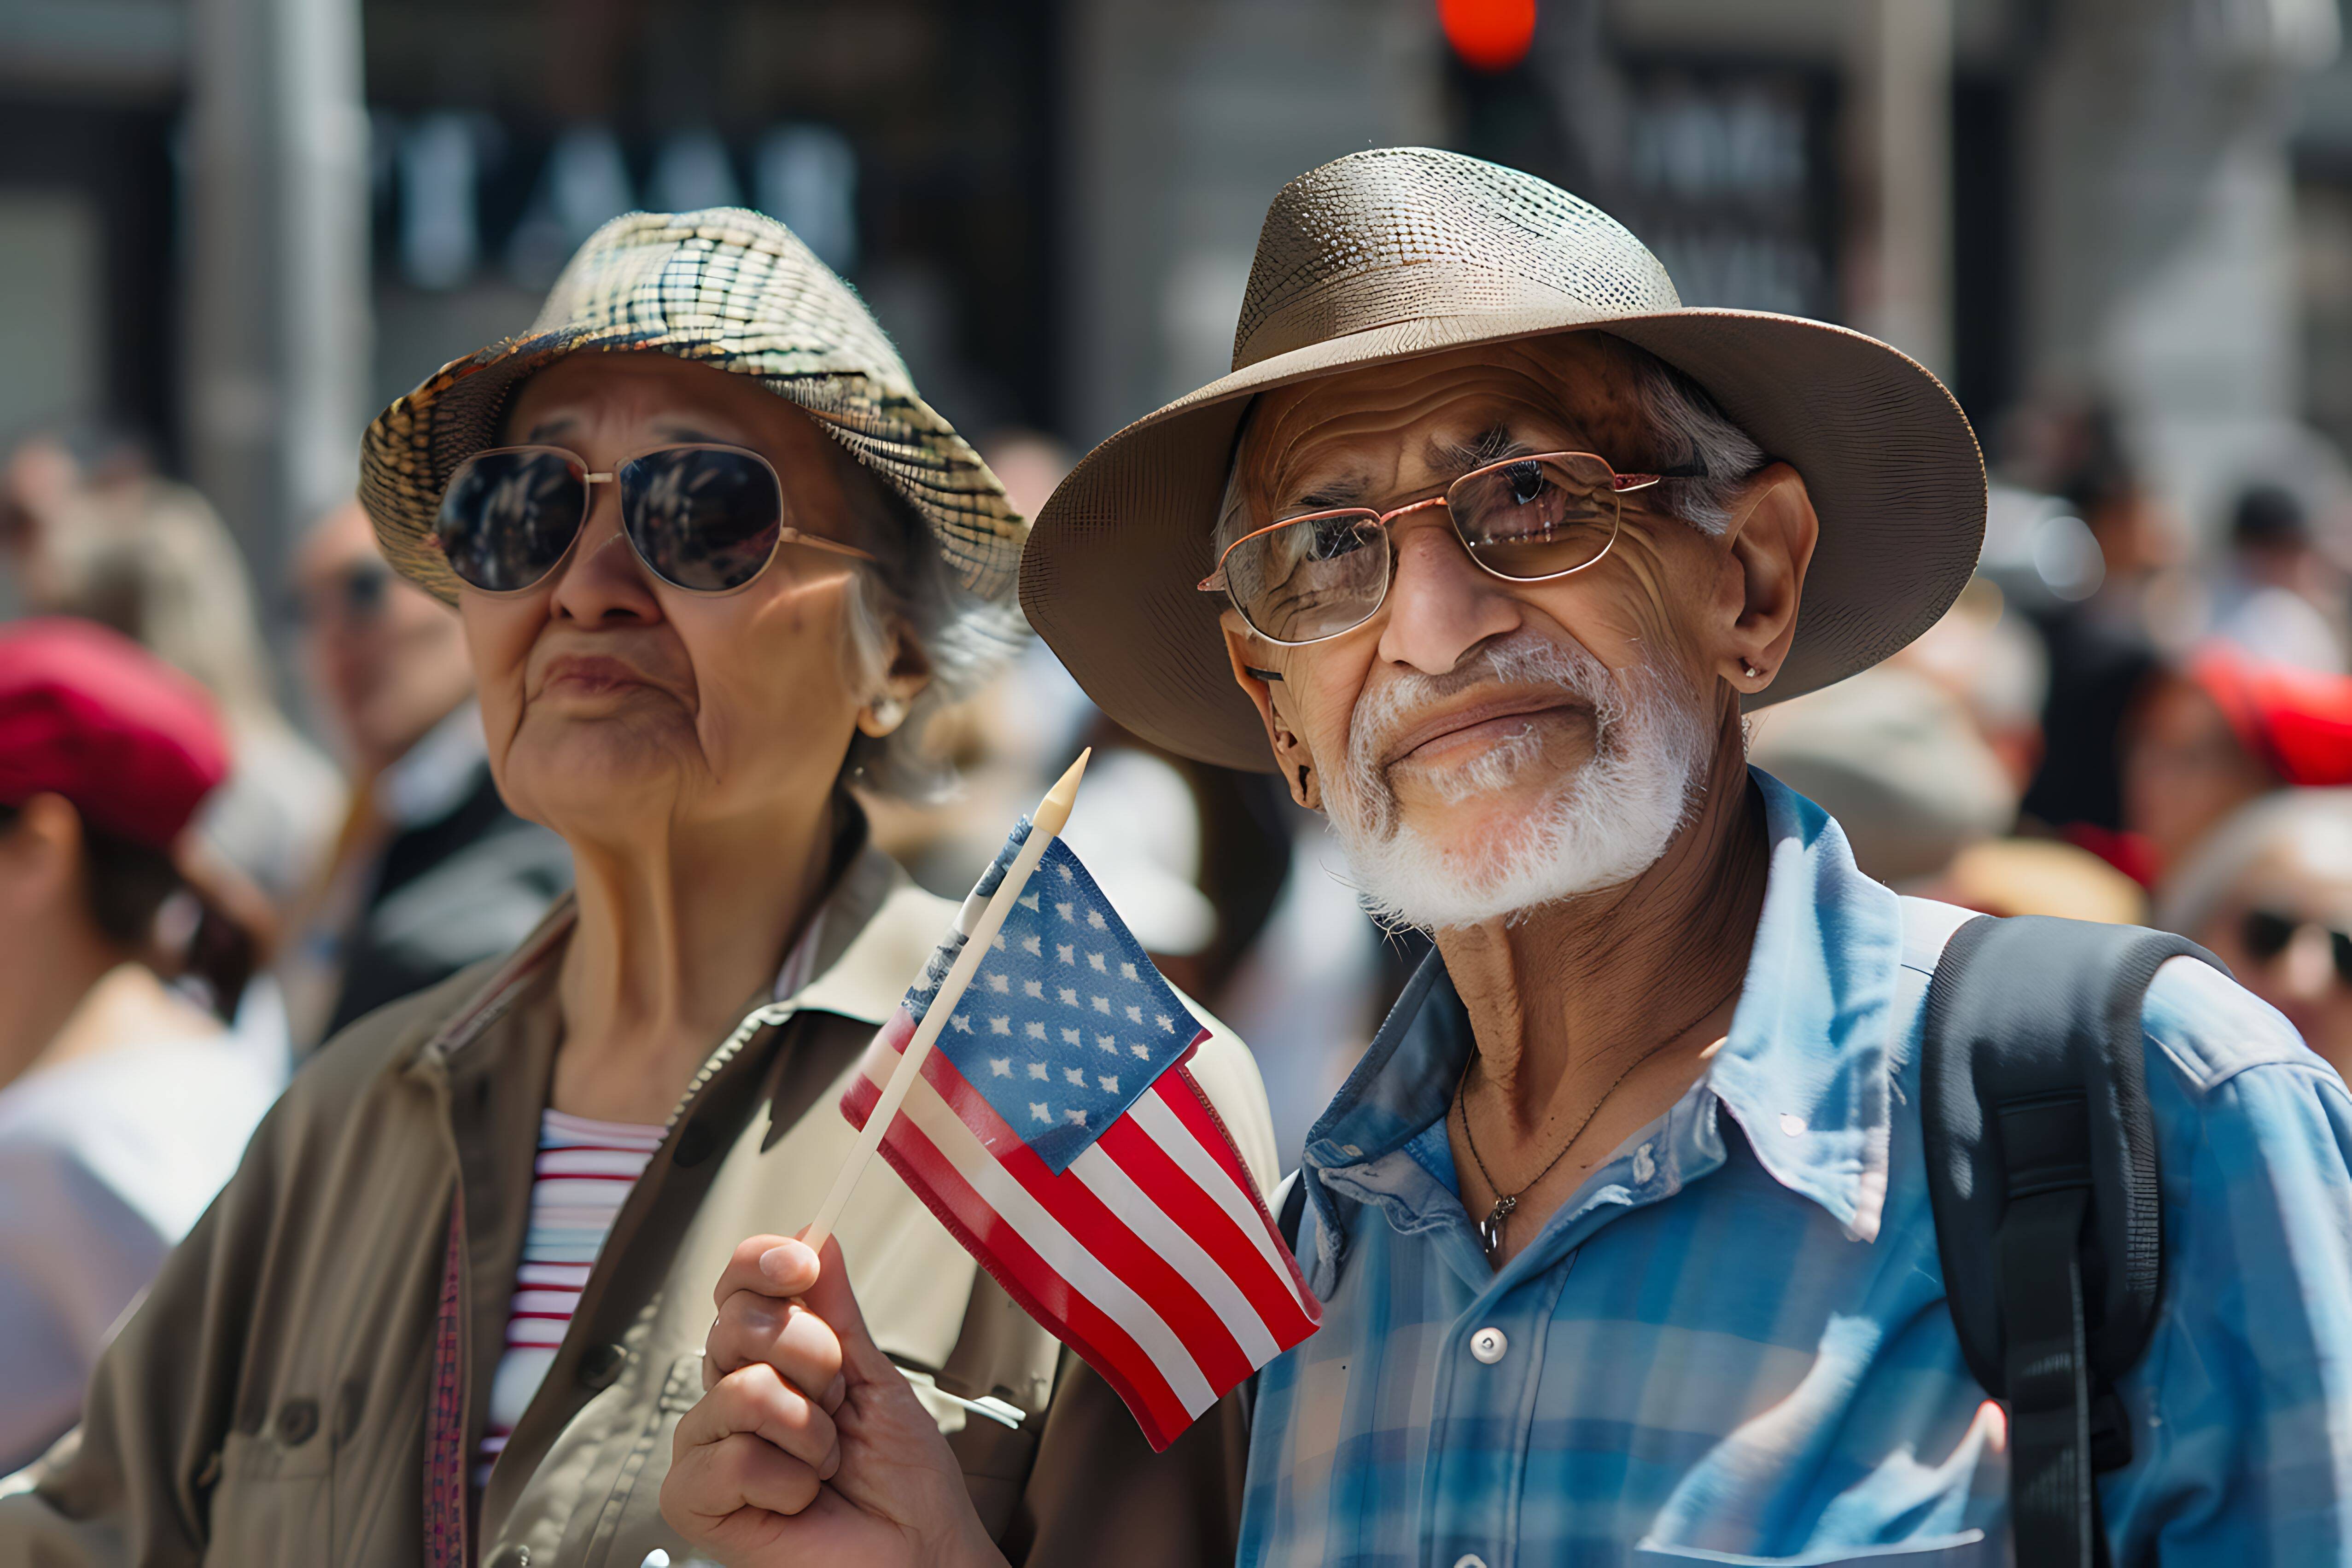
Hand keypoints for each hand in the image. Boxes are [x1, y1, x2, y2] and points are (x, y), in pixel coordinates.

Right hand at [659, 1232, 1004, 1567]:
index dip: (763, 1262)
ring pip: (742, 1389)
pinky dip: (787, 1480)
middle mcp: (730, 1395)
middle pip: (736, 1323)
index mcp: (769, 1359)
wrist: (918, 1552)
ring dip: (810, 1429)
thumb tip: (816, 1237)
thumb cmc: (902, 1481)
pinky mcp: (694, 1499)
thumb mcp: (876, 1377)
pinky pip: (732, 1457)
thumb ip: (838, 1311)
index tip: (801, 1263)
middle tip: (840, 1401)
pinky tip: (799, 1500)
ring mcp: (707, 1445)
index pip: (738, 1285)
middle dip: (813, 1358)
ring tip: (826, 1461)